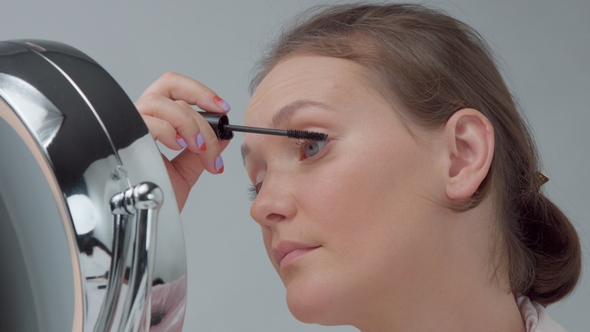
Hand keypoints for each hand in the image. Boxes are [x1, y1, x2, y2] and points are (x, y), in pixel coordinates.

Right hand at [135, 72, 230, 210]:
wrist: (141, 221)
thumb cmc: (154, 199)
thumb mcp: (185, 172)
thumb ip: (202, 153)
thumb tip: (223, 136)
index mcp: (154, 119)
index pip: (174, 87)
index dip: (199, 91)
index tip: (222, 109)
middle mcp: (139, 118)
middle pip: (168, 86)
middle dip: (198, 111)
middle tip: (211, 137)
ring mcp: (129, 125)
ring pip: (159, 101)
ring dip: (187, 124)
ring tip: (197, 148)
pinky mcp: (123, 136)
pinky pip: (147, 120)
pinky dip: (168, 131)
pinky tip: (176, 147)